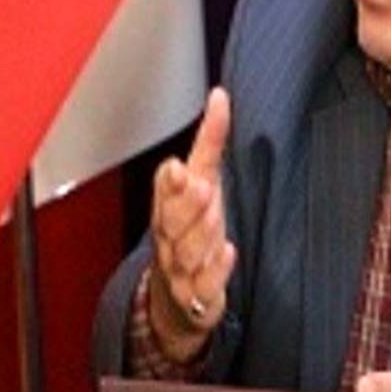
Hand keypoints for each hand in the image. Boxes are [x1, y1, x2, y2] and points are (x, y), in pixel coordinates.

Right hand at [147, 88, 236, 362]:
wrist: (179, 296)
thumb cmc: (191, 229)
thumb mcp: (202, 182)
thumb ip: (210, 142)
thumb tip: (220, 95)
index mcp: (168, 207)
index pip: (163, 192)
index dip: (169, 181)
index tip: (176, 167)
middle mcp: (170, 237)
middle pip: (169, 222)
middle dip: (182, 204)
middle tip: (199, 186)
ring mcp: (182, 267)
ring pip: (186, 252)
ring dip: (200, 233)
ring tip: (213, 215)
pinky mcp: (199, 294)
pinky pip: (204, 286)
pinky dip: (216, 270)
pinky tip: (227, 252)